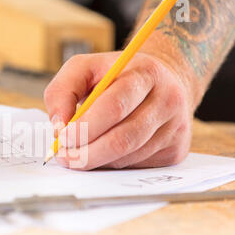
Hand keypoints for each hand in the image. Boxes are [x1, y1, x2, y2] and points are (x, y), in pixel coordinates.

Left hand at [44, 52, 193, 170]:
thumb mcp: (84, 68)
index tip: (63, 138)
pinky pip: (138, 166)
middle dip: (88, 153)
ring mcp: (176, 127)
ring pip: (129, 156)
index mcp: (144, 74)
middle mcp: (167, 100)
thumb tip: (58, 126)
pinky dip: (113, 164)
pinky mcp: (176, 149)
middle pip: (124, 138)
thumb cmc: (116, 76)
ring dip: (99, 160)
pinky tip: (105, 152)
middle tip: (66, 158)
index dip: (86, 127)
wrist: (162, 82)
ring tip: (81, 153)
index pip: (115, 106)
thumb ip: (62, 91)